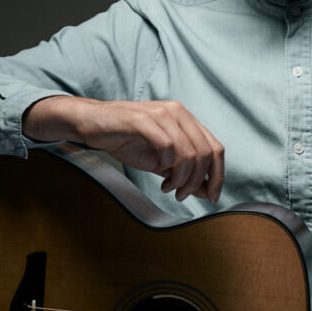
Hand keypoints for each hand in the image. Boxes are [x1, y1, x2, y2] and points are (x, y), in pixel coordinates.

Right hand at [25, 97, 224, 201]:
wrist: (93, 124)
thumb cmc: (127, 140)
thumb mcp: (160, 161)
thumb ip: (183, 172)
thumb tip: (206, 191)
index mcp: (187, 120)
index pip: (216, 148)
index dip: (218, 175)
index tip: (213, 197)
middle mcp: (179, 113)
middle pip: (206, 152)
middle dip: (197, 181)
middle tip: (181, 195)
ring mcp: (162, 114)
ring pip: (188, 152)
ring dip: (181, 178)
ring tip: (168, 188)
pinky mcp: (143, 119)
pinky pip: (167, 146)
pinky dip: (167, 165)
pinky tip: (159, 174)